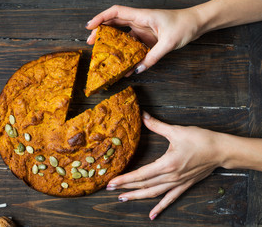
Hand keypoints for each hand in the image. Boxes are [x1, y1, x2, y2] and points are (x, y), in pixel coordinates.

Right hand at [86, 5, 203, 74]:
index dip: (101, 18)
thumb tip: (136, 70)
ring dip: (111, 42)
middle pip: (114, 22)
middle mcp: (139, 21)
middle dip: (100, 31)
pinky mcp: (147, 37)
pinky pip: (132, 44)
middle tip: (90, 42)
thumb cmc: (184, 25)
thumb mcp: (168, 43)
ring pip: (121, 34)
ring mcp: (142, 29)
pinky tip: (122, 62)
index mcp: (142, 16)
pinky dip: (125, 52)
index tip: (90, 27)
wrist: (197, 23)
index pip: (116, 12)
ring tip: (101, 53)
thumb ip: (152, 57)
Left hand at [106, 111, 224, 219]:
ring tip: (123, 199)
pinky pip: (170, 198)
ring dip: (137, 197)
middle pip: (144, 185)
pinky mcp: (184, 185)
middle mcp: (170, 177)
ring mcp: (177, 183)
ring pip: (153, 193)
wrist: (221, 150)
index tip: (112, 182)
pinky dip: (160, 207)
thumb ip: (157, 125)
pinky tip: (152, 215)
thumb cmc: (200, 140)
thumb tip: (143, 115)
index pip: (140, 174)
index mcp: (166, 164)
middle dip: (126, 188)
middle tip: (110, 190)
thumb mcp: (176, 131)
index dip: (124, 179)